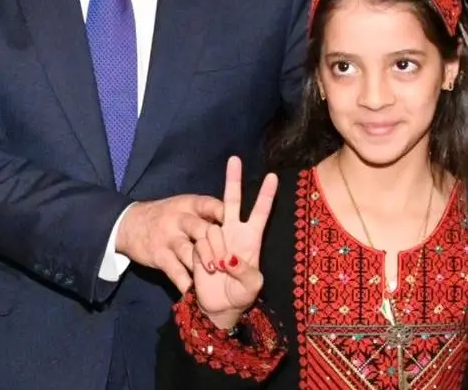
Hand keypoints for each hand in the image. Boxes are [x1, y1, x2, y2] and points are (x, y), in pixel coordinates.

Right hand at [116, 193, 224, 293]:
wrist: (129, 223)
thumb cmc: (167, 216)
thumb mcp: (185, 206)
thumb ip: (207, 213)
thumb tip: (233, 220)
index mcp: (191, 205)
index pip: (211, 206)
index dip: (224, 215)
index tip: (238, 224)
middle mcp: (180, 219)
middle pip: (201, 229)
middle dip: (216, 245)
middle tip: (226, 259)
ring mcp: (168, 237)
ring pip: (188, 250)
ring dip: (201, 261)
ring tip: (213, 271)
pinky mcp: (159, 255)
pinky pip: (174, 270)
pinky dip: (185, 282)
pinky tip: (194, 290)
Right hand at [192, 156, 277, 330]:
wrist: (217, 307)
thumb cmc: (240, 294)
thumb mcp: (251, 287)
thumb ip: (246, 273)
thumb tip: (229, 260)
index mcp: (250, 238)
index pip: (260, 212)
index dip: (266, 195)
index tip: (273, 175)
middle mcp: (231, 232)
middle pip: (231, 201)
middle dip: (233, 180)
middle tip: (234, 159)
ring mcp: (212, 239)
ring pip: (210, 231)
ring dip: (213, 253)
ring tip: (216, 272)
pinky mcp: (194, 250)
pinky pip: (195, 247)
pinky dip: (200, 262)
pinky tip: (203, 274)